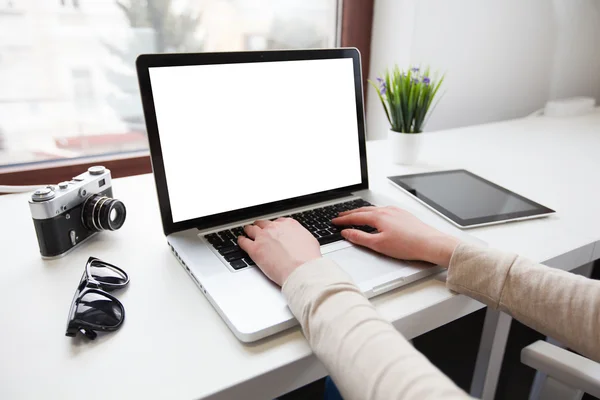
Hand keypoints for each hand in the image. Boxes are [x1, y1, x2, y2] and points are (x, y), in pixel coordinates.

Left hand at [237, 218, 321, 285]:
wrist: (301, 270)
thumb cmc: (308, 260)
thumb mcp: (310, 241)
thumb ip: (301, 237)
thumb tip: (301, 240)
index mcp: (289, 224)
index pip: (277, 222)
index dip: (274, 226)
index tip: (273, 229)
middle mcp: (274, 228)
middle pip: (263, 223)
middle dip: (261, 226)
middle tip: (259, 229)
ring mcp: (263, 238)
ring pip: (251, 229)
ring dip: (249, 230)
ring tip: (247, 232)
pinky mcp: (255, 249)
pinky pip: (243, 242)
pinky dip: (241, 240)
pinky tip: (240, 241)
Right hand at [333, 206, 459, 266]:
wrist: (430, 243)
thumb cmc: (407, 244)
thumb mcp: (378, 244)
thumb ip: (360, 237)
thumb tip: (346, 233)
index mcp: (378, 216)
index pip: (355, 217)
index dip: (343, 220)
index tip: (335, 221)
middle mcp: (386, 210)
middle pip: (363, 210)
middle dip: (350, 213)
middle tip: (340, 216)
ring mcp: (395, 211)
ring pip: (373, 209)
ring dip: (362, 212)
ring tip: (355, 215)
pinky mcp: (403, 214)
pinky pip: (383, 210)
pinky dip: (373, 212)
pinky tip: (375, 216)